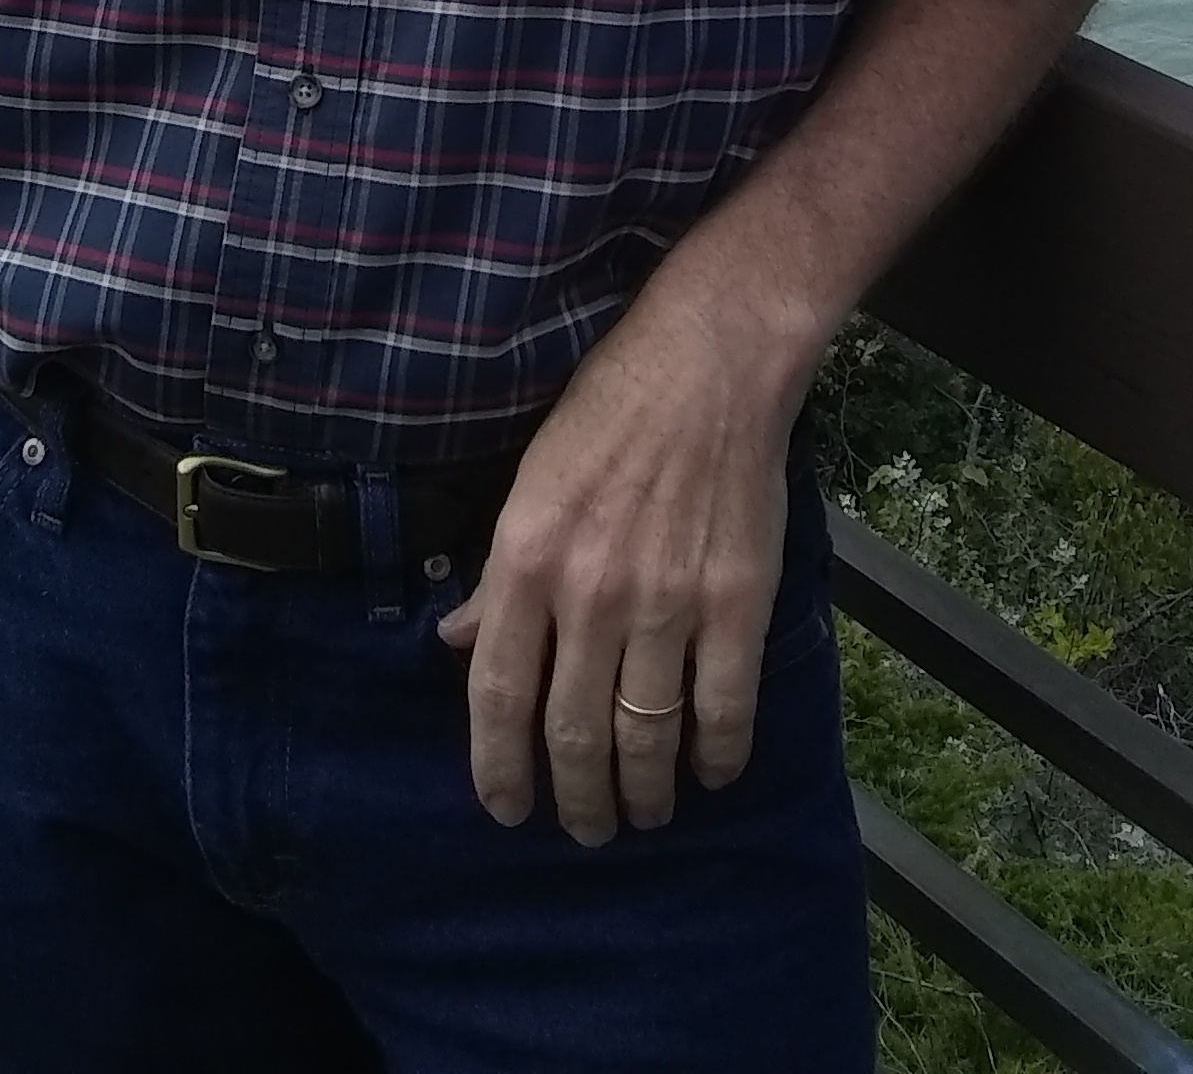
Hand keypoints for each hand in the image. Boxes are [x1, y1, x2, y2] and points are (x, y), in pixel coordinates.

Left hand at [437, 266, 802, 846]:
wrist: (708, 366)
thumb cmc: (607, 411)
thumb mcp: (527, 481)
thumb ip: (497, 576)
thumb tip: (455, 643)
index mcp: (527, 557)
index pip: (496, 693)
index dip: (498, 766)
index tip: (506, 808)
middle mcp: (590, 591)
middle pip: (573, 732)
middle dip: (577, 799)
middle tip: (585, 827)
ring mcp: (668, 601)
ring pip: (647, 735)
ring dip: (644, 792)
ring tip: (643, 813)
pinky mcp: (737, 601)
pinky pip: (725, 709)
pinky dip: (716, 757)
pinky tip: (709, 772)